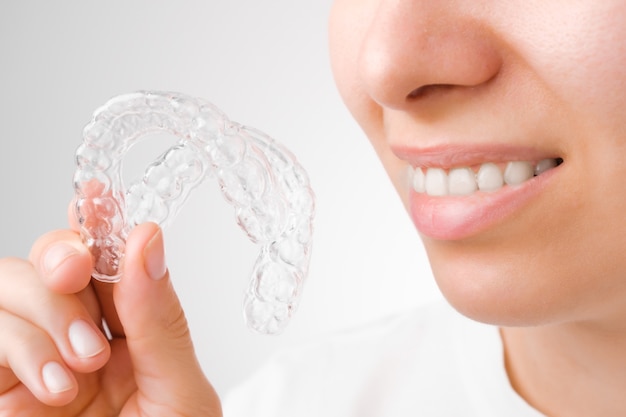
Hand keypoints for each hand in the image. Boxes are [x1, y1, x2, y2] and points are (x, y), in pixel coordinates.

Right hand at [0, 221, 221, 415]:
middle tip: (76, 271)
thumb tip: (147, 240)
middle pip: (51, 260)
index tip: (97, 195)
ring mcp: (37, 359)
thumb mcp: (177, 390)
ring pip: (11, 287)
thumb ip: (160, 320)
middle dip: (63, 255)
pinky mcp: (4, 386)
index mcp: (132, 331)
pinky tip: (55, 390)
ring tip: (83, 365)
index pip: (111, 263)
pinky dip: (20, 349)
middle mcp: (80, 336)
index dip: (99, 224)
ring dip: (48, 313)